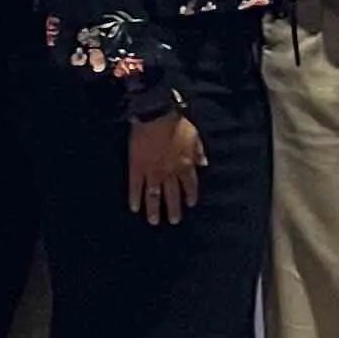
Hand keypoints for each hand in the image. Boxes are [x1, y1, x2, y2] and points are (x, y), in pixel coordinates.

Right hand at [128, 110, 203, 225]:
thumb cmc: (176, 123)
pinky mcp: (136, 168)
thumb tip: (204, 163)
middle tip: (173, 221)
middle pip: (172, 195)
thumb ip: (198, 151)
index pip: (190, 185)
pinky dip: (135, 198)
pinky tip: (134, 208)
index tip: (190, 203)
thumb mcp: (194, 136)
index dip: (190, 194)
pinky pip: (135, 186)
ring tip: (154, 221)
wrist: (156, 116)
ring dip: (154, 209)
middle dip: (173, 209)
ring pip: (154, 195)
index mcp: (185, 165)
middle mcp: (170, 172)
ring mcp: (152, 172)